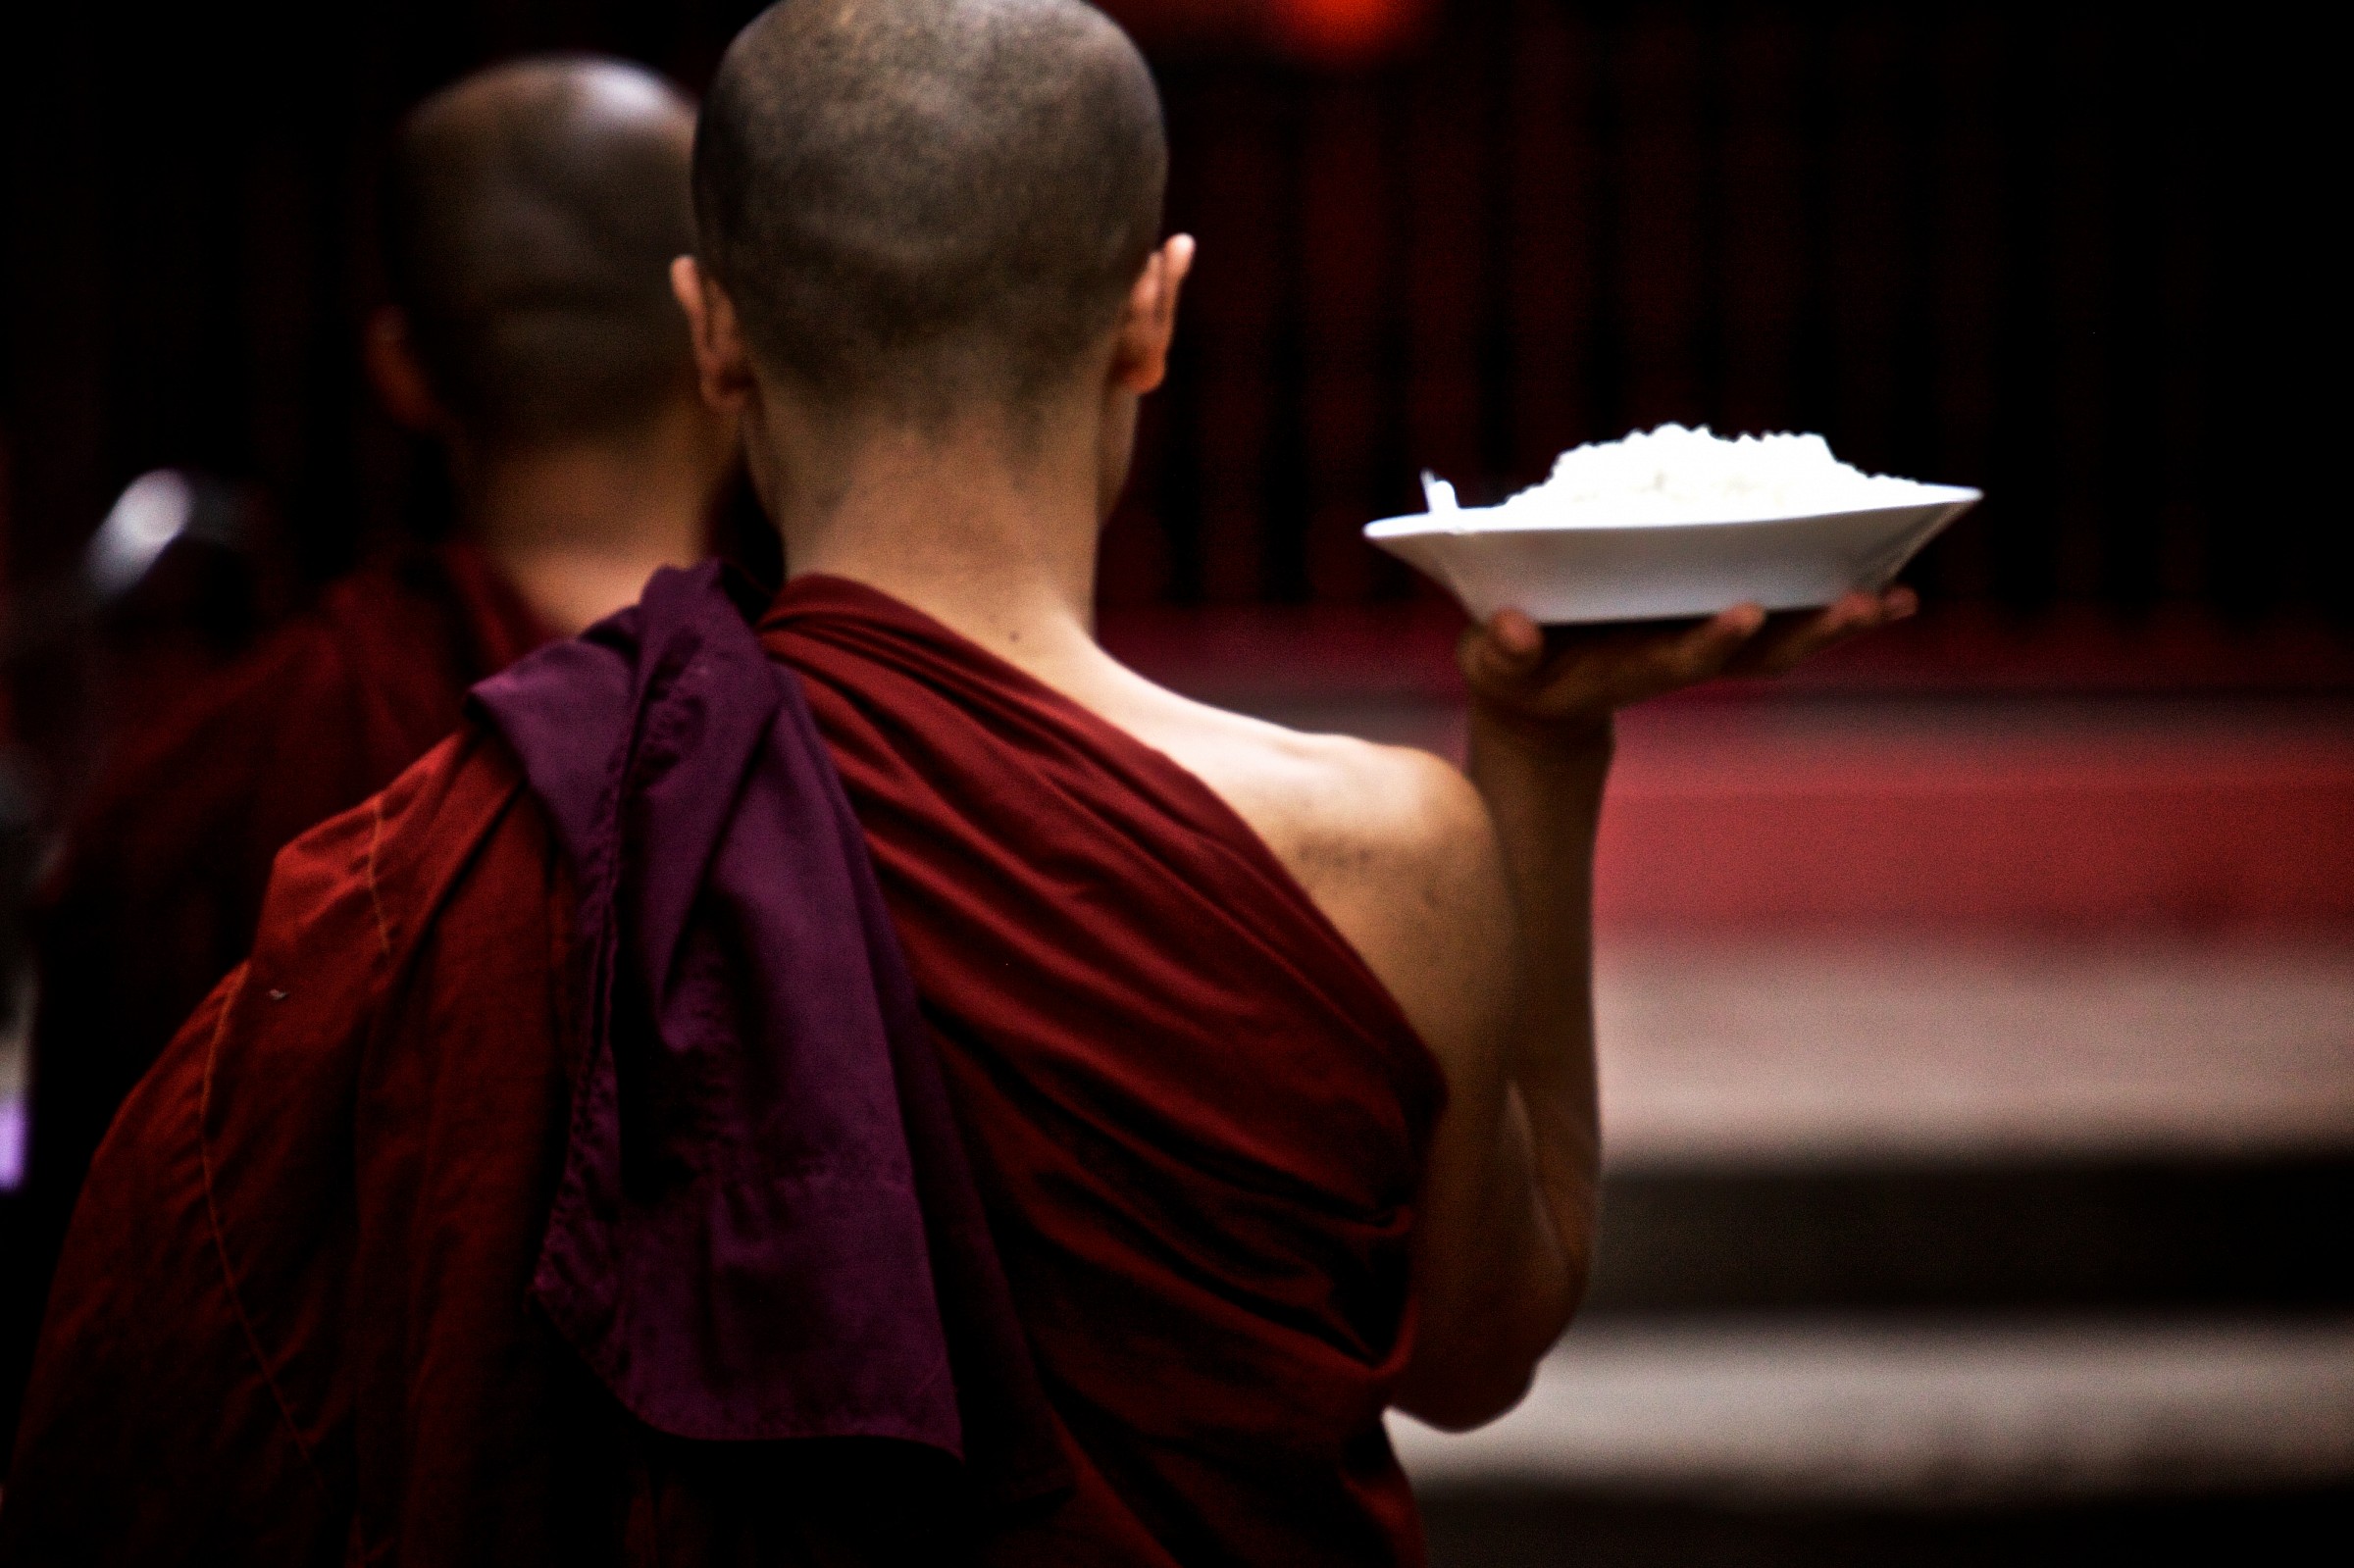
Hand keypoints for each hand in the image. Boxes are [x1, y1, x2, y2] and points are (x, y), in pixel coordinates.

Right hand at [1458, 586, 1915, 741]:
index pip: (1676, 656)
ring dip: (1840, 622)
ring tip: (1899, 598)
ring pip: (1785, 639)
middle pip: (1755, 654)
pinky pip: (1790, 621)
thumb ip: (1500, 650)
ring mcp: (1707, 645)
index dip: (1711, 638)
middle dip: (1809, 631)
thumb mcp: (1494, 664)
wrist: (1545, 695)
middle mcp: (1681, 657)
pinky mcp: (1720, 630)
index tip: (1747, 611)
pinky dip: (1837, 609)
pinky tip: (1894, 593)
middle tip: (1862, 603)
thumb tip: (1516, 631)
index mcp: (1629, 665)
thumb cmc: (1515, 672)